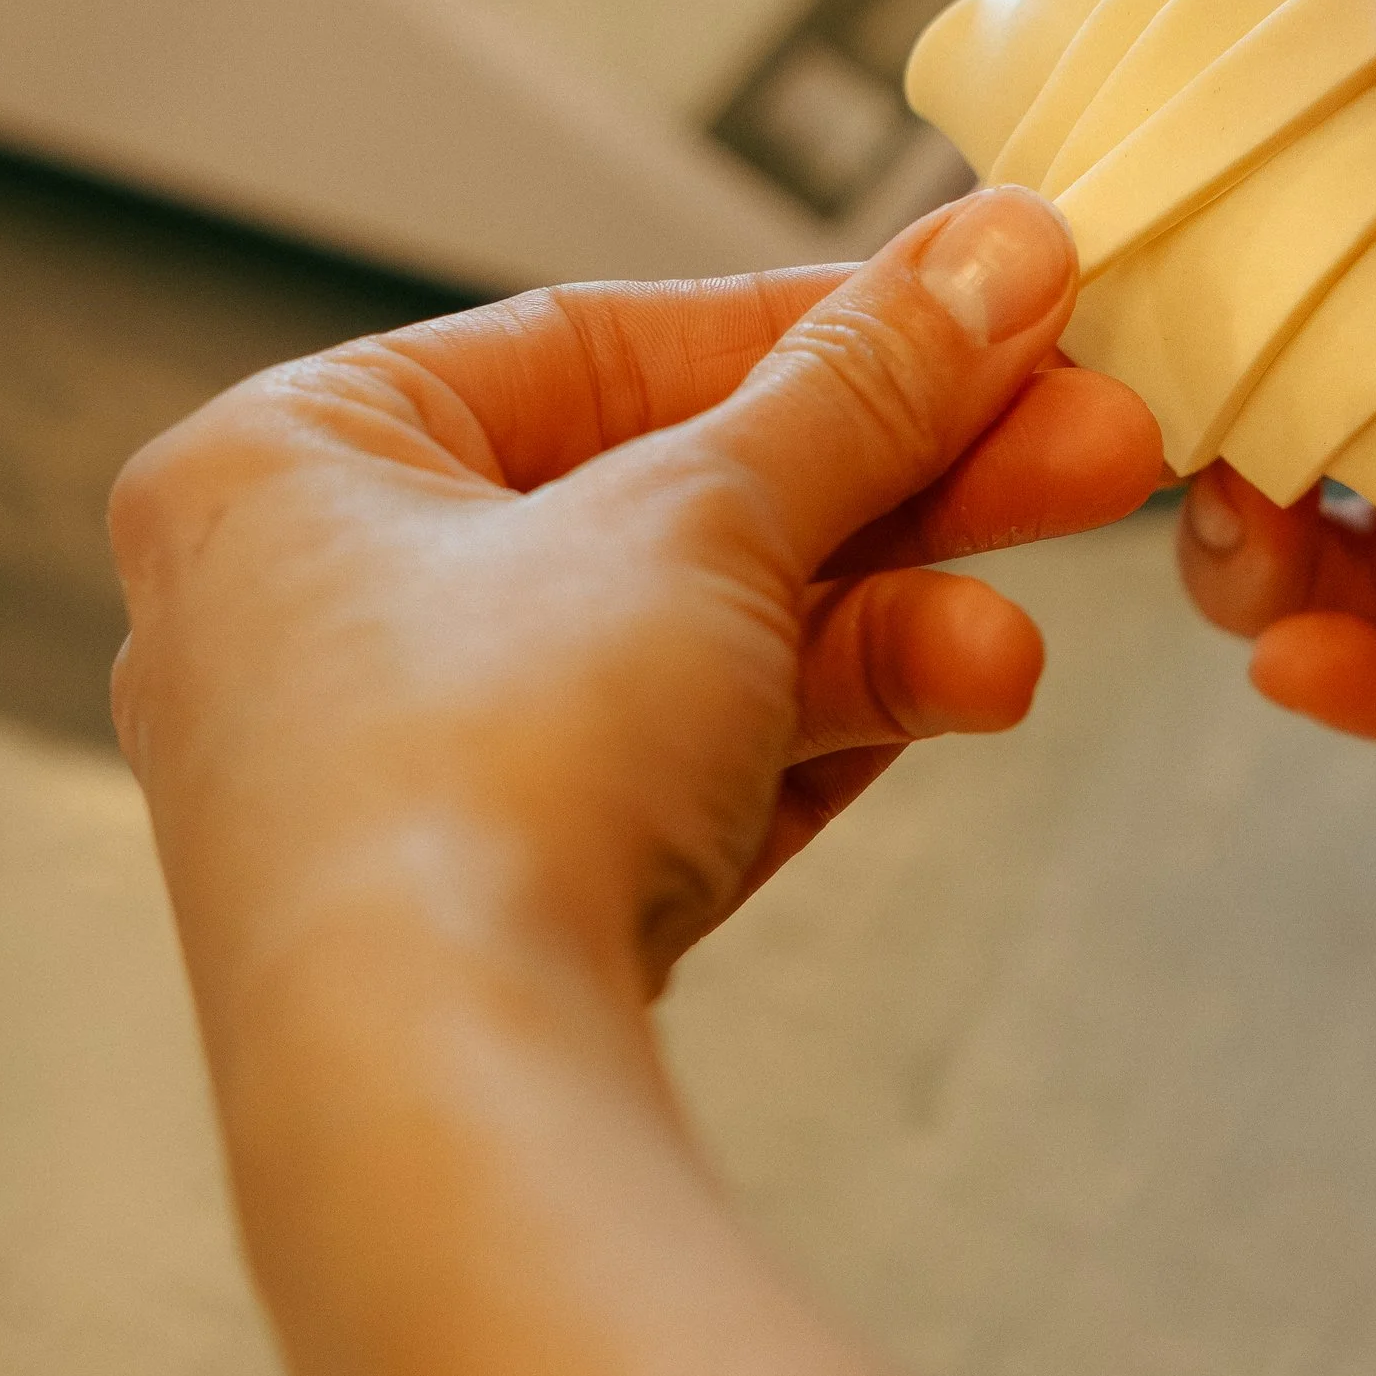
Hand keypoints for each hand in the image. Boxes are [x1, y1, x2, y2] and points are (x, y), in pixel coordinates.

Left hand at [109, 196, 1212, 1375]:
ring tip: (1029, 634)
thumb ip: (864, 384)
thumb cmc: (472, 787)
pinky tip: (965, 690)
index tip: (993, 306)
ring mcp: (408, 776)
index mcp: (290, 465)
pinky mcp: (499, 907)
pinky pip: (686, 765)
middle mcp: (321, 615)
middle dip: (905, 478)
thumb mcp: (707, 519)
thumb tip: (997, 255)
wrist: (443, 1120)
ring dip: (890, 619)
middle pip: (676, 493)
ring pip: (699, 642)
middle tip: (1085, 438)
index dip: (827, 321)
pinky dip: (823, 727)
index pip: (603, 340)